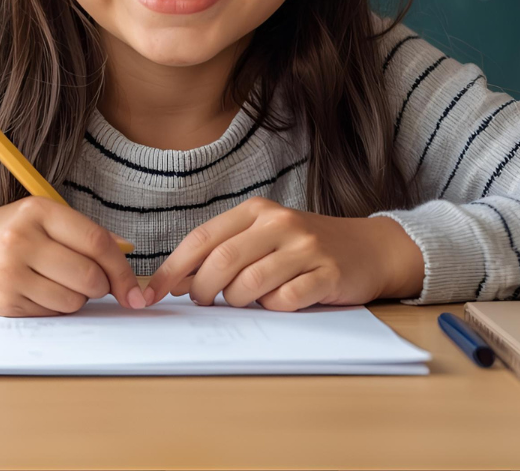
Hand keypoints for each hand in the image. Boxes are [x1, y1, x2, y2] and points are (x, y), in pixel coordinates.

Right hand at [0, 196, 146, 316]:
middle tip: (94, 281)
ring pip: (73, 301)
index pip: (95, 241)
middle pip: (88, 276)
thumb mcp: (45, 217)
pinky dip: (57, 307)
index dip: (121, 268)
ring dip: (78, 298)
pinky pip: (52, 313)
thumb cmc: (12, 232)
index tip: (133, 288)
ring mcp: (11, 273)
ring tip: (60, 281)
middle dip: (101, 285)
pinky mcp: (5, 302)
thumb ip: (85, 232)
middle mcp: (22, 240)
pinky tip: (41, 291)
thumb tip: (125, 251)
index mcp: (38, 211)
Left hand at [142, 197, 424, 310]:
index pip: (202, 238)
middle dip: (203, 289)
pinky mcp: (326, 274)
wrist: (367, 248)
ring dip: (237, 301)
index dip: (173, 269)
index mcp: (256, 210)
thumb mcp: (263, 237)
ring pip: (249, 284)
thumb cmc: (304, 247)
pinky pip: (284, 301)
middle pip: (222, 260)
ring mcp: (304, 248)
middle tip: (203, 303)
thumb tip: (177, 281)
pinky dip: (273, 308)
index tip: (152, 293)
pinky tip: (280, 301)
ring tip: (245, 299)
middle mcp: (279, 223)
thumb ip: (224, 251)